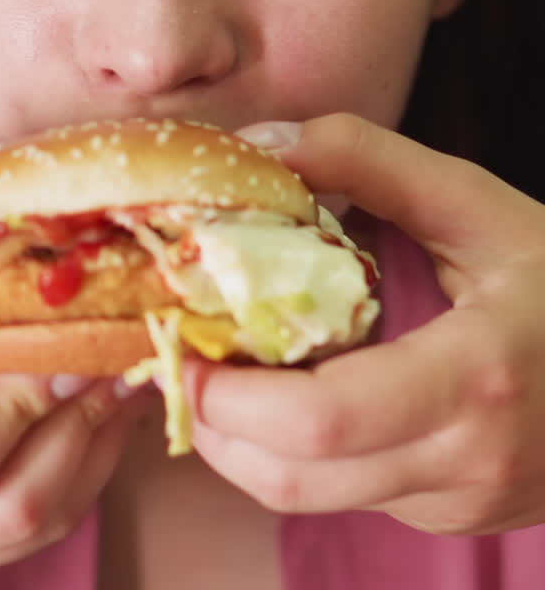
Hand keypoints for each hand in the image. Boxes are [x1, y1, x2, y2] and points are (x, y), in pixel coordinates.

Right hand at [0, 147, 136, 588]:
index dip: (24, 396)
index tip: (68, 338)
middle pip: (9, 508)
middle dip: (83, 423)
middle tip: (122, 353)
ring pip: (26, 533)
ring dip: (90, 451)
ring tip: (120, 375)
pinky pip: (13, 539)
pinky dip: (66, 475)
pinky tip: (85, 411)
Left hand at [184, 113, 544, 535]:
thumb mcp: (478, 204)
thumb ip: (370, 159)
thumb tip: (263, 144)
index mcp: (477, 375)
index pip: (326, 418)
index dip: (232, 394)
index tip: (184, 341)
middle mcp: (467, 458)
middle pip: (295, 475)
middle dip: (213, 421)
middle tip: (180, 352)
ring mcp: (459, 500)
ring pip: (308, 497)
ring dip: (241, 442)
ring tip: (218, 365)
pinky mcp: (449, 514)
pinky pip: (344, 493)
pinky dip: (291, 450)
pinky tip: (285, 389)